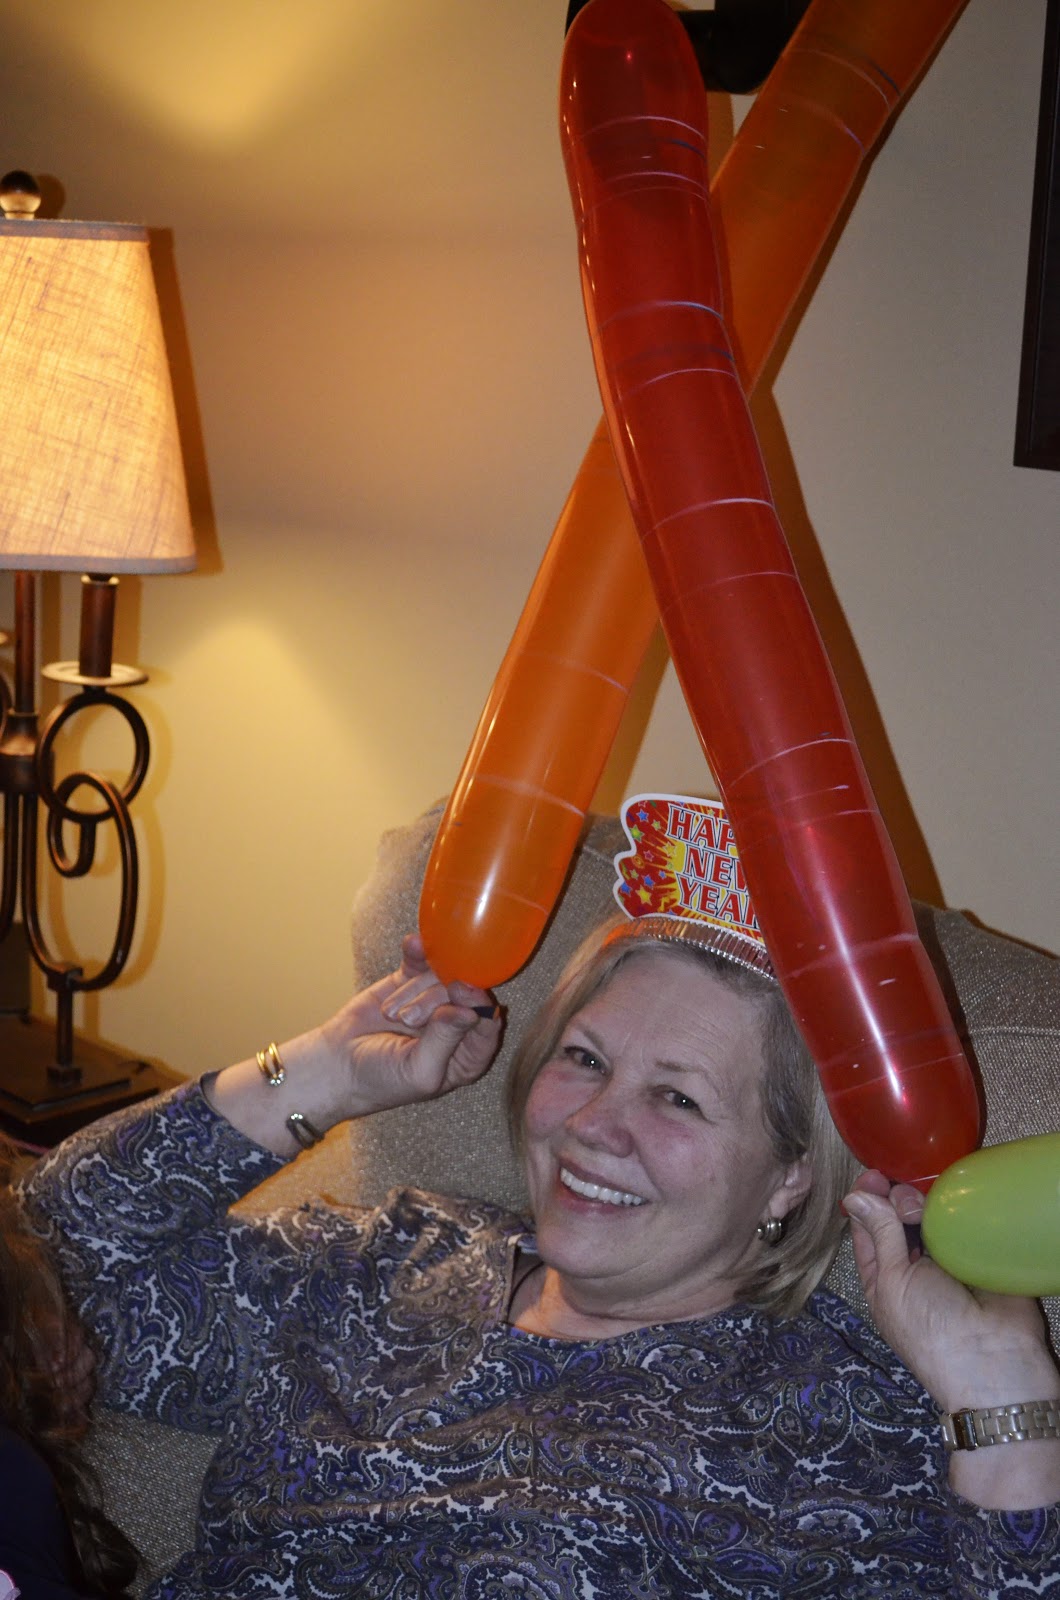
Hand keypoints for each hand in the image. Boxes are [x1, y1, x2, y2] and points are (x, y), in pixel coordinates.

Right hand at [319, 933, 501, 1117]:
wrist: (337, 1065)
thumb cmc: (382, 1079)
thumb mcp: (419, 1070)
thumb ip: (446, 1039)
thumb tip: (472, 1010)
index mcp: (466, 1055)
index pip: (487, 1025)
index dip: (479, 1005)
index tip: (461, 991)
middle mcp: (455, 1024)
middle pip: (465, 995)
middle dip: (437, 1002)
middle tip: (410, 1019)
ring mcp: (433, 1000)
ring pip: (442, 977)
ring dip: (415, 992)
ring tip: (392, 1014)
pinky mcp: (410, 983)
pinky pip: (422, 962)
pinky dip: (418, 953)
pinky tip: (414, 944)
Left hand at [844, 1171, 1055, 1412]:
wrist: (997, 1362)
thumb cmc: (932, 1329)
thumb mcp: (894, 1282)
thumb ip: (879, 1234)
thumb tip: (855, 1196)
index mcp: (885, 1276)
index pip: (869, 1228)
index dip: (869, 1199)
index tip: (875, 1174)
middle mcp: (916, 1264)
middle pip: (900, 1215)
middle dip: (898, 1198)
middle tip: (907, 1200)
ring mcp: (950, 1256)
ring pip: (932, 1213)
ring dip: (926, 1201)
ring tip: (927, 1202)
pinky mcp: (982, 1250)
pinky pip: (967, 1219)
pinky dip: (960, 1205)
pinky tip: (956, 1194)